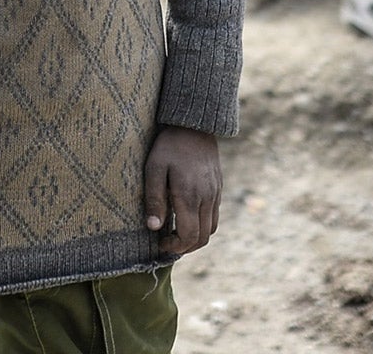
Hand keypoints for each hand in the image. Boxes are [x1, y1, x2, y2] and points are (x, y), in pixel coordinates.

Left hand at [143, 125, 221, 257]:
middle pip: (203, 238)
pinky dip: (203, 224)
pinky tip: (188, 217)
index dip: (175, 247)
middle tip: (167, 242)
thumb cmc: (169, 146)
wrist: (194, 125)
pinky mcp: (218, 188)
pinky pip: (214, 215)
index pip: (189, 236)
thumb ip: (154, 199)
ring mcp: (215, 194)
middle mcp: (207, 198)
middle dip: (185, 247)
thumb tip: (153, 227)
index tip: (160, 243)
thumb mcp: (154, 168)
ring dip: (195, 237)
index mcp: (189, 196)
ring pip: (211, 229)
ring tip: (176, 232)